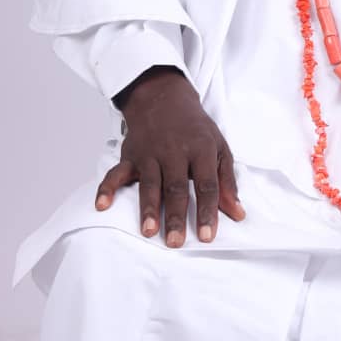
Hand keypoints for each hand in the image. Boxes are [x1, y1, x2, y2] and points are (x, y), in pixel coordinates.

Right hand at [94, 66, 244, 246]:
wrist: (165, 97)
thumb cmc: (195, 129)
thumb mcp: (218, 147)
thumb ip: (227, 181)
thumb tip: (238, 214)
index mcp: (201, 149)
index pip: (206, 184)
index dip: (207, 211)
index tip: (207, 236)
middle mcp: (175, 151)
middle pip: (176, 187)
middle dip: (176, 215)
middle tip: (176, 242)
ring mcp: (151, 153)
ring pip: (149, 183)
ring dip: (148, 208)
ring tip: (149, 231)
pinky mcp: (130, 155)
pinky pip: (117, 172)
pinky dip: (107, 188)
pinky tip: (102, 205)